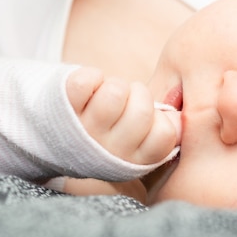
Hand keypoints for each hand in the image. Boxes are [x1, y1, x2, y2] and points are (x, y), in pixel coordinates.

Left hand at [66, 67, 181, 165]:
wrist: (59, 138)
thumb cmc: (113, 132)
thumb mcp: (141, 140)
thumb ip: (165, 128)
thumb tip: (177, 116)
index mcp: (135, 161)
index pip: (166, 133)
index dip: (160, 117)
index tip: (147, 118)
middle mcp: (110, 152)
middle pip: (142, 110)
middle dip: (139, 94)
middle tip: (127, 101)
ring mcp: (84, 132)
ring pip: (116, 92)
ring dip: (115, 85)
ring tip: (107, 96)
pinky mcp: (63, 110)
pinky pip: (87, 80)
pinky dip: (91, 76)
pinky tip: (88, 90)